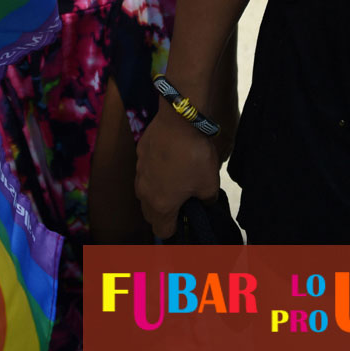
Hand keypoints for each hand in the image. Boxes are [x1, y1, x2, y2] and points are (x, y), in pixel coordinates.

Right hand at [135, 101, 220, 239]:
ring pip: (145, 191)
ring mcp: (139, 170)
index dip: (176, 230)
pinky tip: (170, 158)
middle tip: (182, 201)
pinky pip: (145, 170)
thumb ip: (207, 200)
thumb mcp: (210, 184)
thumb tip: (205, 201)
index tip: (187, 219)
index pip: (161, 232)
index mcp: (160, 205)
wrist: (179, 118)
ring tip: (176, 178)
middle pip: (150, 213)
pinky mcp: (140, 152)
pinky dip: (155, 171)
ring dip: (157, 191)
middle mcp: (144, 191)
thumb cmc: (194, 156)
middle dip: (164, 213)